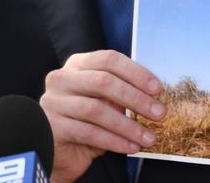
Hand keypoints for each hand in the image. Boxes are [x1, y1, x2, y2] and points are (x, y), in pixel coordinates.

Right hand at [39, 50, 165, 182]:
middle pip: (103, 82)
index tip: (157, 88)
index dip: (136, 72)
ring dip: (128, 125)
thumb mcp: (107, 101)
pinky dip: (114, 140)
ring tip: (148, 137)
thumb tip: (154, 96)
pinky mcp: (51, 127)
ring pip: (97, 110)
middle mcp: (62, 79)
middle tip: (159, 113)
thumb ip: (124, 92)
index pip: (109, 60)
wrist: (60, 150)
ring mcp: (52, 102)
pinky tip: (131, 146)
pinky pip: (88, 133)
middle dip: (136, 98)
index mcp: (79, 64)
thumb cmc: (88, 120)